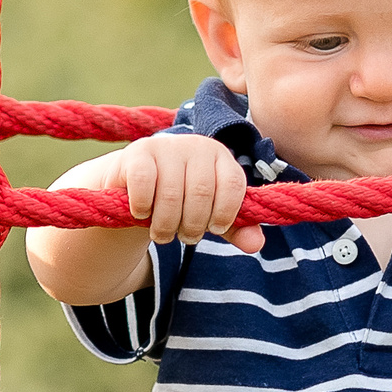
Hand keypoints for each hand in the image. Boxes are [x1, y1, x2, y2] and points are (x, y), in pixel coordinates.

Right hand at [121, 133, 262, 252]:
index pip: (233, 184)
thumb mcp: (210, 214)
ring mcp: (167, 146)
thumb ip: (235, 229)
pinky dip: (143, 207)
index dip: (225, 213)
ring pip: (171, 194)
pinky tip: (142, 213)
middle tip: (184, 238)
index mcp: (221, 157)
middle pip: (201, 193)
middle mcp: (197, 146)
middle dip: (193, 226)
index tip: (214, 229)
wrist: (135, 184)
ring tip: (162, 234)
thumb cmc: (181, 200)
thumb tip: (256, 245)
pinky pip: (144, 183)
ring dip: (166, 225)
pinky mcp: (139, 151)